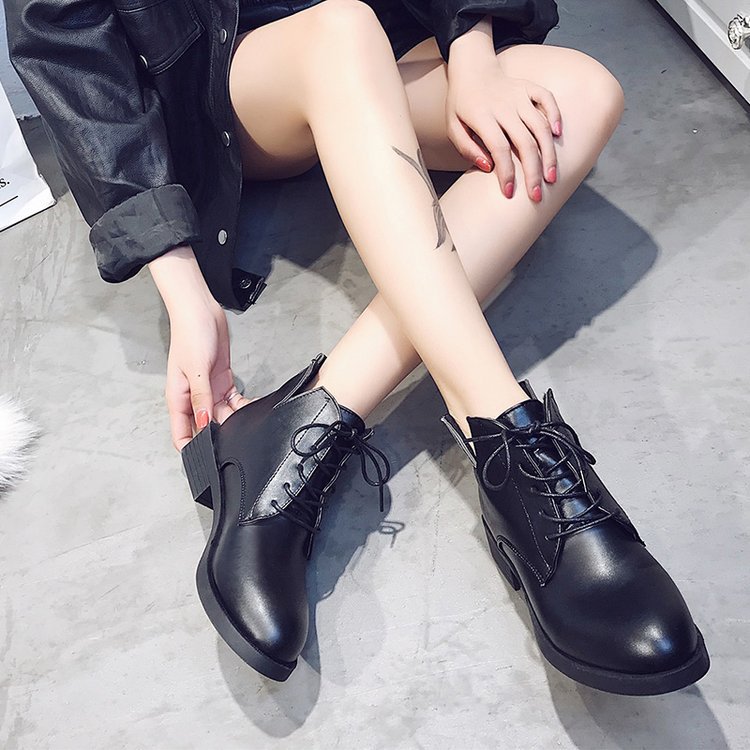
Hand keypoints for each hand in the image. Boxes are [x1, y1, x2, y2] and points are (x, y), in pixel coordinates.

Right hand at [148, 244, 250, 450]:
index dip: (192, 448)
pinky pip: (232, 401)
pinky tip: (253, 411)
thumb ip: (201, 399)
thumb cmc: (190, 335)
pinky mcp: (221, 381)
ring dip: (234, 421)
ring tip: (249, 427)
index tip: (207, 460)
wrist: (201, 311)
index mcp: (178, 398)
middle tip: (238, 443)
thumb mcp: (196, 370)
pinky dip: (242, 407)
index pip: (182, 433)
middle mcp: (193, 398)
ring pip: (222, 415)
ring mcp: (208, 390)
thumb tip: (205, 425)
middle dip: (220, 435)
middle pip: (205, 427)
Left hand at [446, 44, 561, 201]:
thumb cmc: (461, 105)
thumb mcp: (453, 127)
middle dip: (532, 172)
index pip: (499, 149)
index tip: (510, 193)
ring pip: (540, 126)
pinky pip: (547, 99)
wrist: (471, 68)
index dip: (506, 173)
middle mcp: (503, 106)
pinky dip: (555, 116)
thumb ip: (466, 148)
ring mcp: (519, 95)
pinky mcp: (529, 87)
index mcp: (482, 116)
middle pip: (524, 142)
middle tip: (537, 195)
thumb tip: (488, 167)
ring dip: (549, 154)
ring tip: (552, 177)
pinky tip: (558, 136)